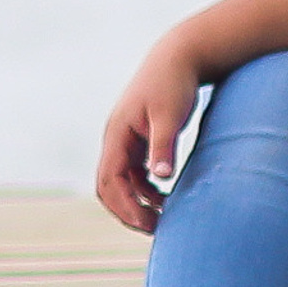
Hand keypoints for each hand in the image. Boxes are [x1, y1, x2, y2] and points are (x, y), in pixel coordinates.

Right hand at [95, 36, 203, 231]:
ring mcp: (125, 140)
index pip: (110, 181)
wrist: (179, 57)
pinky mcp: (138, 139)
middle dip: (127, 210)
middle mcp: (115, 139)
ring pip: (120, 182)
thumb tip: (160, 177)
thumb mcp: (170, 116)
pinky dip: (144, 189)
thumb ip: (163, 147)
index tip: (148, 224)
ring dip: (136, 202)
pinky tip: (165, 198)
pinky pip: (133, 173)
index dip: (126, 206)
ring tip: (162, 220)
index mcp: (117, 135)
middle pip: (108, 187)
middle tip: (154, 229)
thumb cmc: (174, 83)